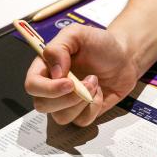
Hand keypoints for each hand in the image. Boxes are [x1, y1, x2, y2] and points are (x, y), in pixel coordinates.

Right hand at [24, 23, 139, 125]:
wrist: (124, 57)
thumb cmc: (100, 44)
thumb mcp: (77, 34)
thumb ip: (58, 48)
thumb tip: (55, 73)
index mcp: (45, 68)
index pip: (32, 85)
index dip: (47, 88)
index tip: (68, 82)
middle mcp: (51, 88)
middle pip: (42, 105)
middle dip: (67, 98)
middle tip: (89, 81)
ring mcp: (66, 103)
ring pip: (61, 117)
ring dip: (82, 102)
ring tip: (95, 83)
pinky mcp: (82, 113)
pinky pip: (81, 121)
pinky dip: (93, 108)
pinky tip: (99, 93)